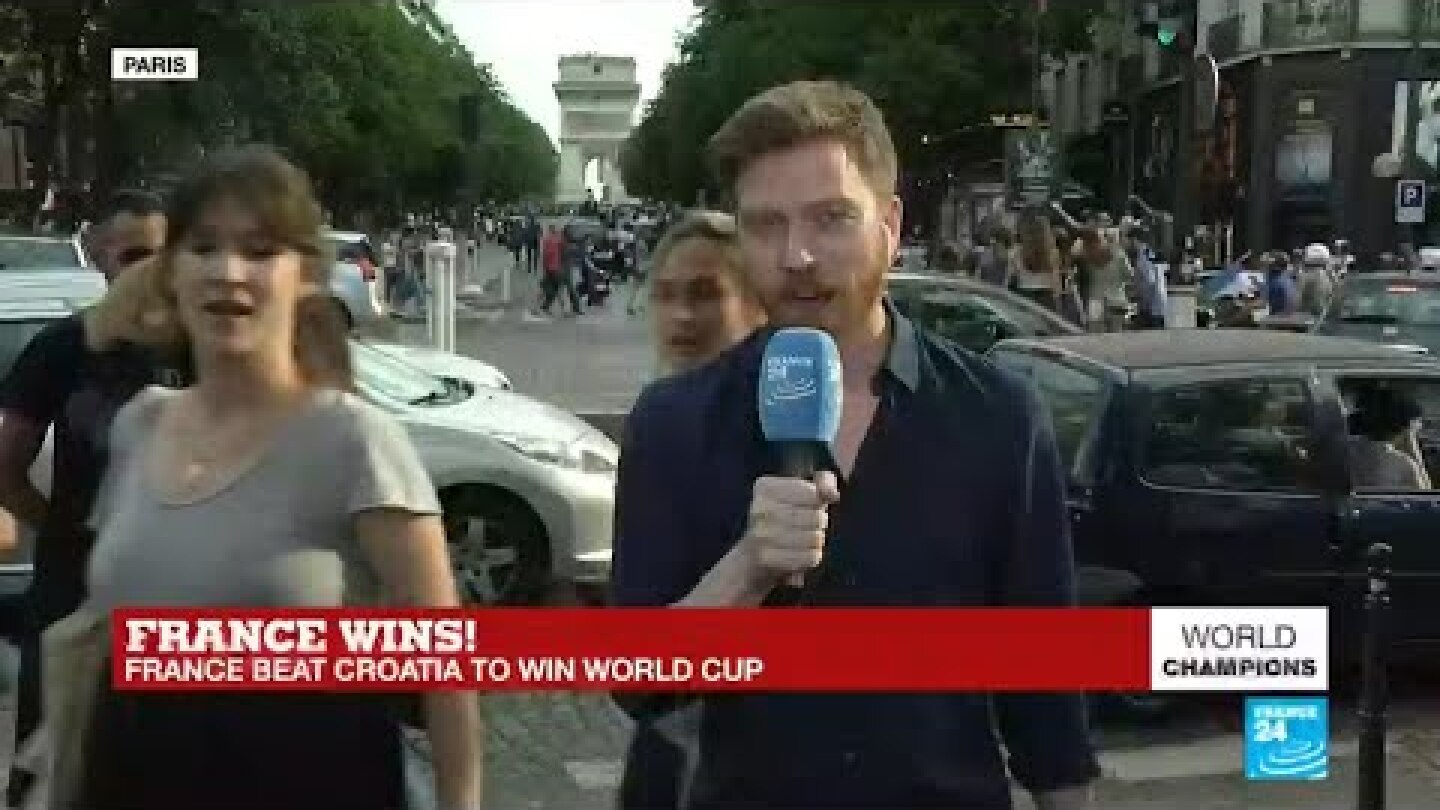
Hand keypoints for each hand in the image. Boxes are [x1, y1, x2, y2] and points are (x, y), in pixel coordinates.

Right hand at [741, 471, 839, 588]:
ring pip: (815, 538)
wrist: (754, 554)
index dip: (818, 503)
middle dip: (819, 523)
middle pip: (816, 517)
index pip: (813, 494)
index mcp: (766, 487)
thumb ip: (823, 483)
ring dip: (816, 541)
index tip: (806, 506)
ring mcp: (761, 535)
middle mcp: (759, 509)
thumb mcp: (803, 492)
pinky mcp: (768, 559)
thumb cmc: (785, 517)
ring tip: (803, 540)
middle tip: (805, 526)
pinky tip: (800, 554)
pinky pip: (810, 557)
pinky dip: (811, 557)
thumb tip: (832, 493)